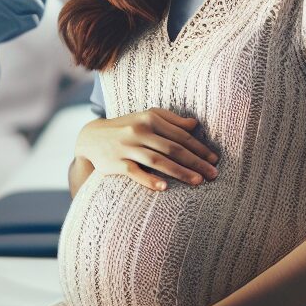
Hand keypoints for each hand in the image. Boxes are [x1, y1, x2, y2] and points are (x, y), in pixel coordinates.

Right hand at [74, 109, 218, 190]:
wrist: (91, 138)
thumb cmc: (126, 127)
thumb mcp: (146, 117)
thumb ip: (171, 120)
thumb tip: (195, 125)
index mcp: (150, 118)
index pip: (180, 135)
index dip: (199, 147)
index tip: (214, 159)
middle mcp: (139, 131)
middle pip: (173, 148)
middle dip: (195, 161)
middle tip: (214, 174)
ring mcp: (127, 147)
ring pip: (158, 160)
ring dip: (180, 172)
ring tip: (198, 182)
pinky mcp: (115, 163)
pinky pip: (134, 172)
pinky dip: (149, 179)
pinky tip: (164, 188)